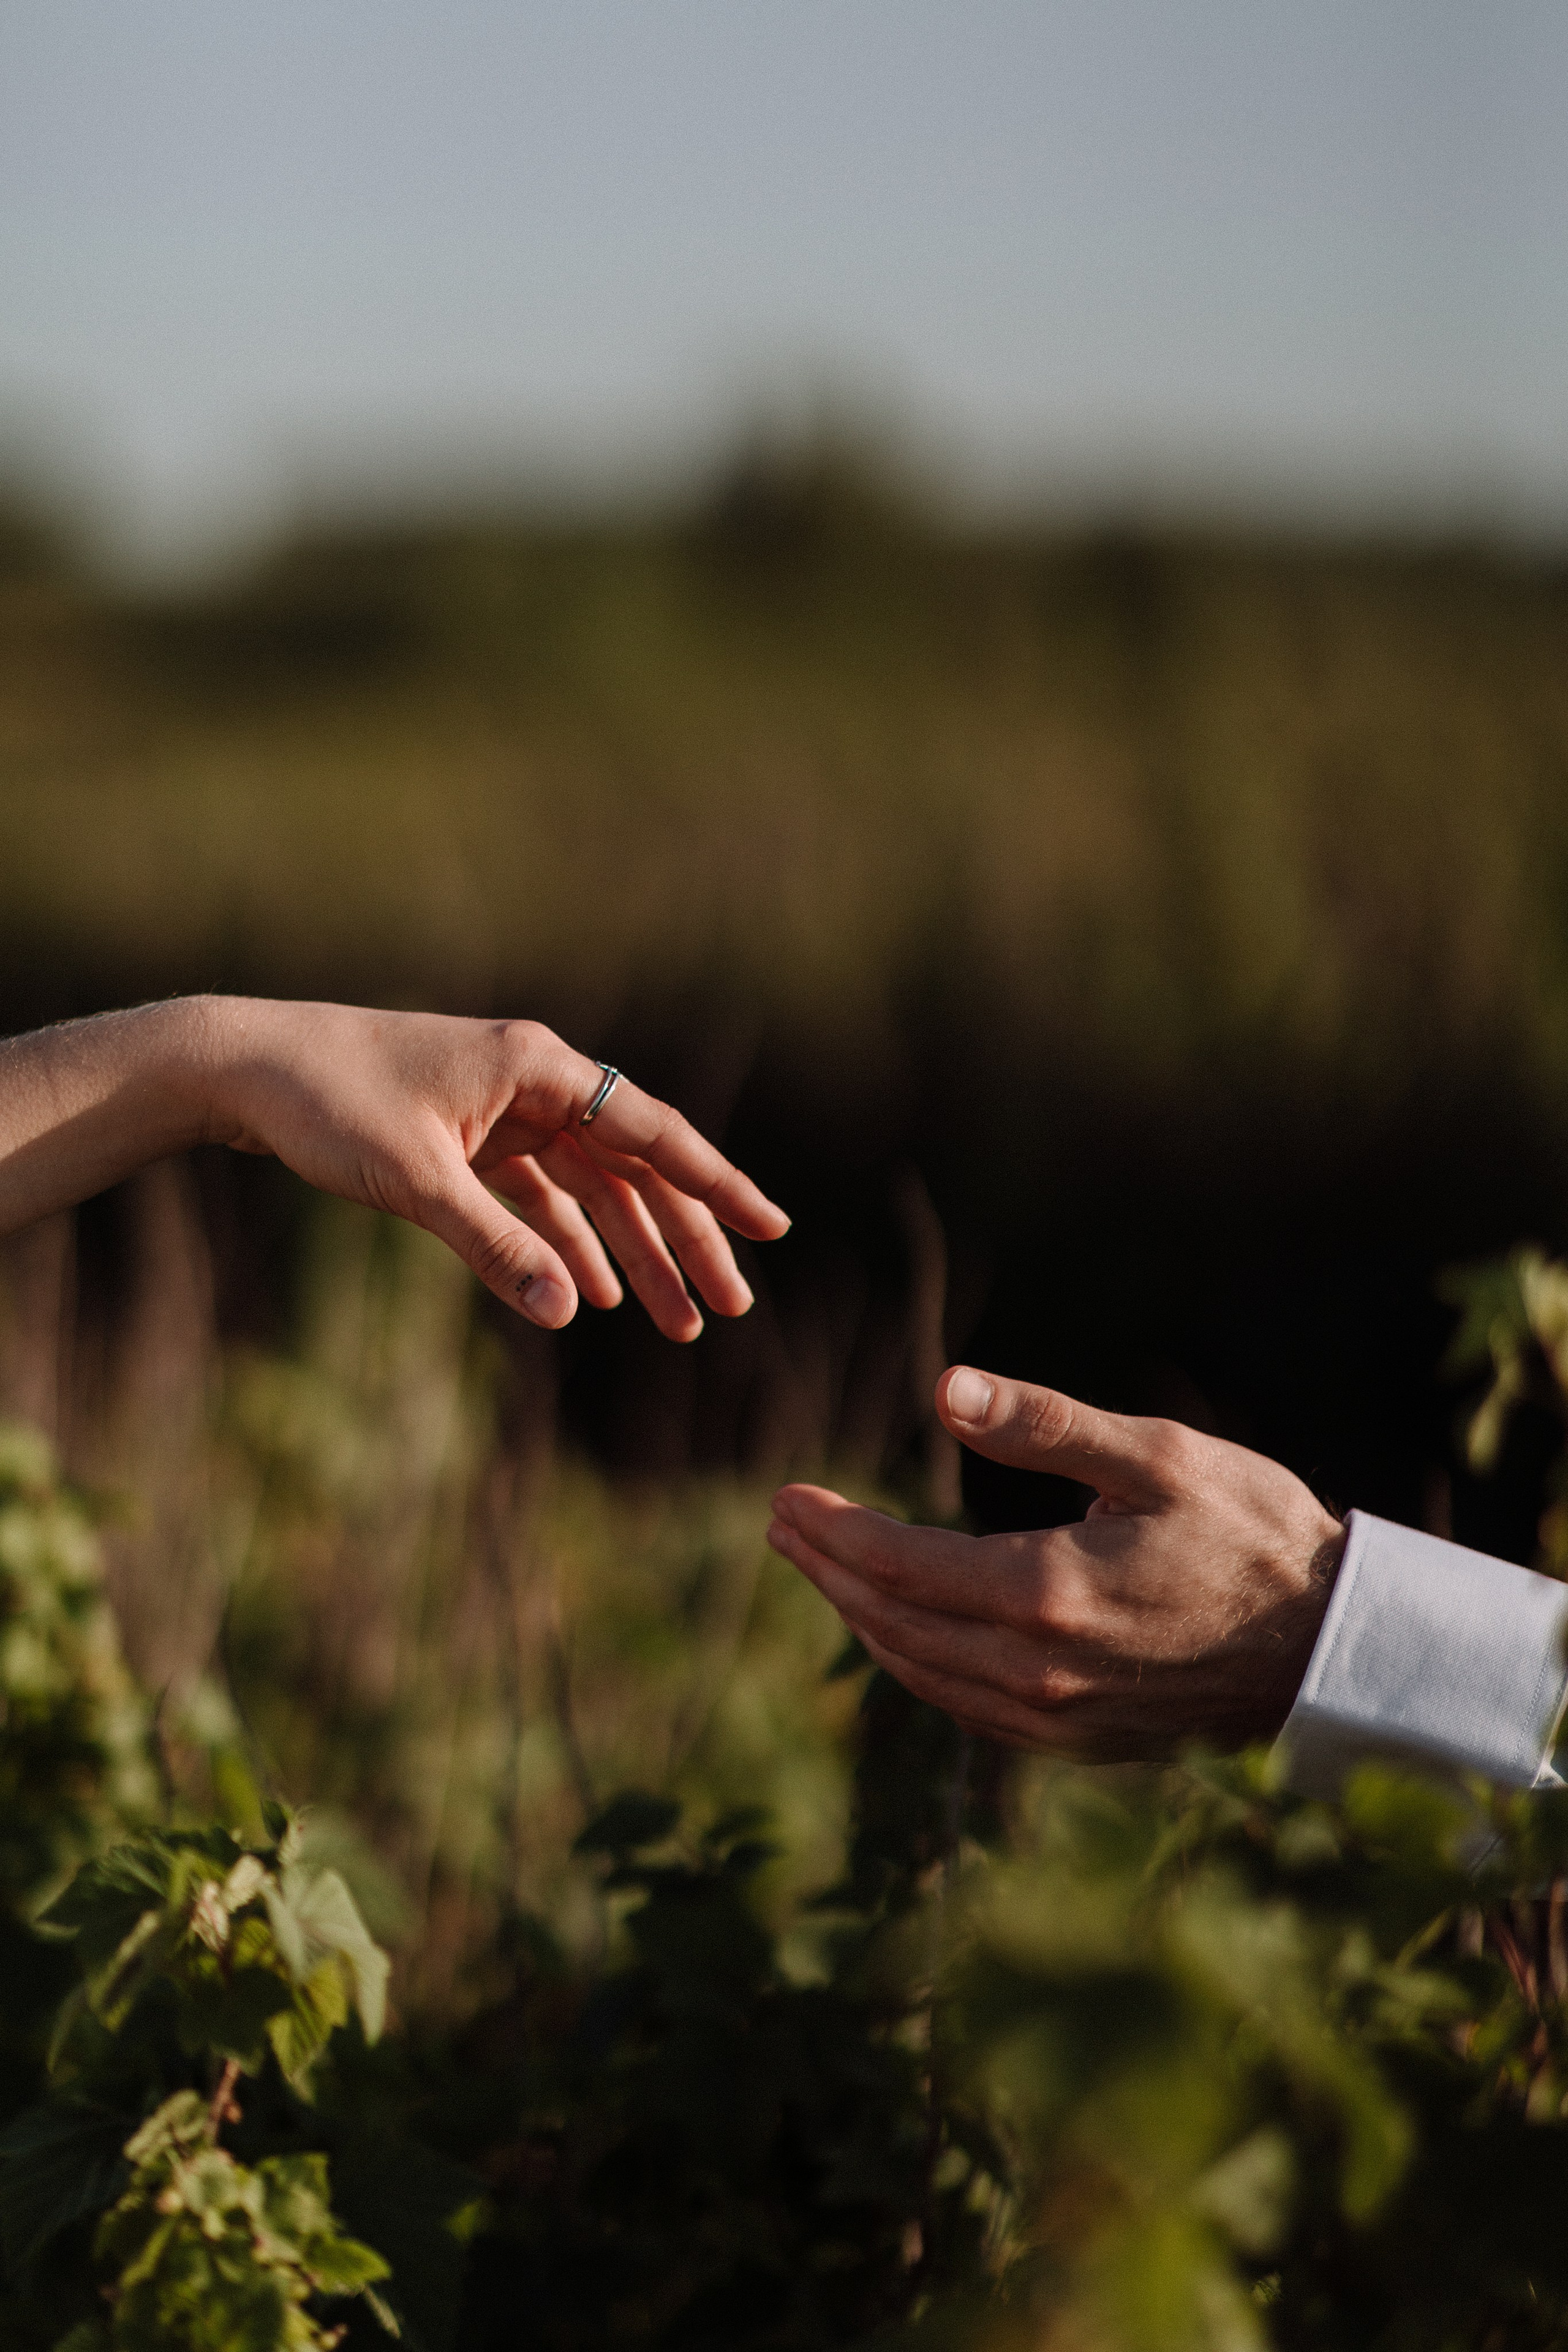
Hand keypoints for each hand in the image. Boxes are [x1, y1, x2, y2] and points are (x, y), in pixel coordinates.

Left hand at [212, 1000, 788, 1335]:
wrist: (242, 1067)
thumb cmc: (326, 1103)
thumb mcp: (416, 1182)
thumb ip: (496, 1247)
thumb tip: (567, 1315)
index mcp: (537, 1067)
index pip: (652, 1132)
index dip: (717, 1187)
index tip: (771, 1229)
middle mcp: (533, 1083)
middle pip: (634, 1168)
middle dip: (683, 1242)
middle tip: (726, 1311)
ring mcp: (503, 1111)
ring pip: (591, 1190)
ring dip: (630, 1255)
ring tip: (674, 1324)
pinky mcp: (468, 1139)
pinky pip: (539, 1199)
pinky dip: (566, 1246)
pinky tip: (590, 1296)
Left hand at [767, 1367, 1344, 1758]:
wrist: (1330, 1645)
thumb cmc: (1251, 1532)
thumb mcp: (1156, 1455)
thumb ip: (1045, 1424)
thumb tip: (945, 1387)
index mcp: (1044, 1593)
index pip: (898, 1565)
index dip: (832, 1531)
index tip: (785, 1498)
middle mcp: (1035, 1669)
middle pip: (892, 1622)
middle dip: (828, 1572)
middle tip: (785, 1529)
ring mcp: (1054, 1717)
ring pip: (922, 1671)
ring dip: (864, 1619)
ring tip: (826, 1573)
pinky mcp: (1076, 1741)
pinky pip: (966, 1707)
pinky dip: (919, 1665)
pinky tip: (904, 1634)